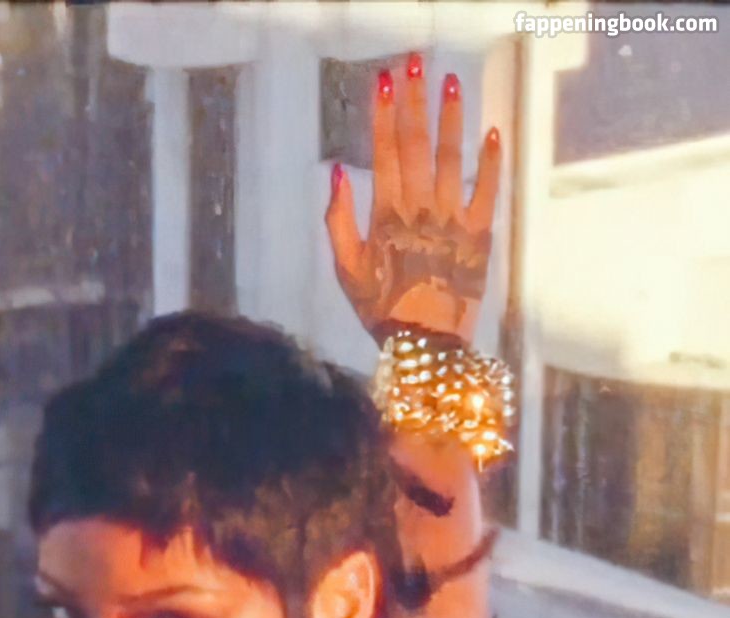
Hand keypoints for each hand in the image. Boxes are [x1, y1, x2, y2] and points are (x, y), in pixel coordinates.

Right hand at [325, 51, 501, 346]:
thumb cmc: (382, 310)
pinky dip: (491, 160)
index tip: (384, 80)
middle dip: (414, 101)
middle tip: (415, 63)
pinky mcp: (480, 234)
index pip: (384, 152)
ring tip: (450, 83)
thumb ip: (338, 221)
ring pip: (453, 158)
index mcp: (387, 216)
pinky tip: (491, 131)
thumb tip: (337, 172)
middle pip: (417, 144)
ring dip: (451, 117)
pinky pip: (487, 191)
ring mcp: (454, 219)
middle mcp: (421, 209)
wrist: (427, 344)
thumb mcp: (346, 272)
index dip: (384, 113)